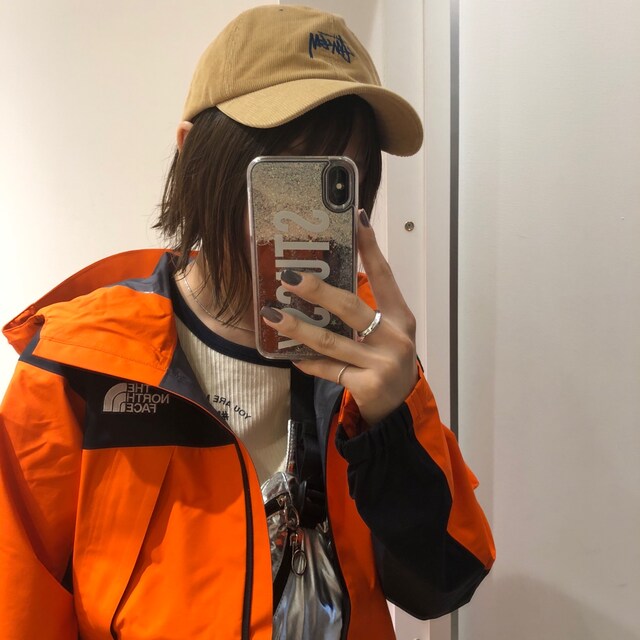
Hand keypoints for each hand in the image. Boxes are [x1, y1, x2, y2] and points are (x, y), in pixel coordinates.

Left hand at [260, 210, 417, 425]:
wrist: (399, 408)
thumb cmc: (388, 362)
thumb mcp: (388, 333)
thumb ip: (368, 310)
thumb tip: (328, 283)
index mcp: (401, 317)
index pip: (384, 277)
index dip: (370, 248)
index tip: (356, 220)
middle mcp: (395, 336)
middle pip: (350, 308)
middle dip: (317, 290)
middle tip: (288, 277)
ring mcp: (382, 362)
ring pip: (332, 341)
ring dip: (299, 327)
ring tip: (273, 315)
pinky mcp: (367, 384)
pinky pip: (328, 369)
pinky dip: (308, 362)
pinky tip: (291, 355)